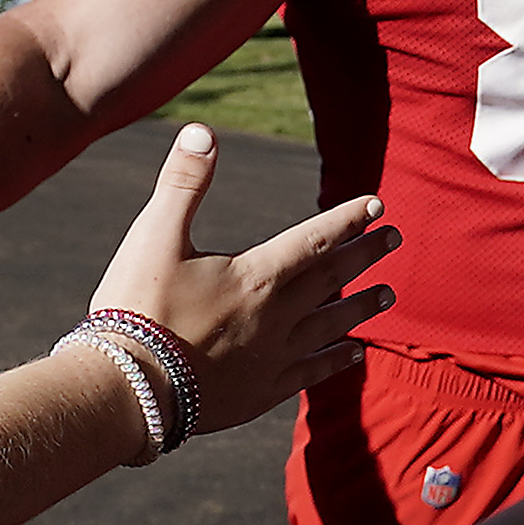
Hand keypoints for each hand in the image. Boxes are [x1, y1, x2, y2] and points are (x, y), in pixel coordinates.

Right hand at [87, 124, 398, 443]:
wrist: (128, 390)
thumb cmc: (137, 308)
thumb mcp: (153, 236)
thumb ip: (182, 183)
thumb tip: (202, 131)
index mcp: (256, 275)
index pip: (315, 240)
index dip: (347, 219)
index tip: (377, 204)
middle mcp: (275, 315)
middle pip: (331, 279)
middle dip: (365, 254)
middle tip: (395, 238)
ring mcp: (271, 357)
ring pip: (330, 326)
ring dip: (360, 307)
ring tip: (389, 295)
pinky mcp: (260, 393)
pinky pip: (310, 373)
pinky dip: (336, 361)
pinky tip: (354, 354)